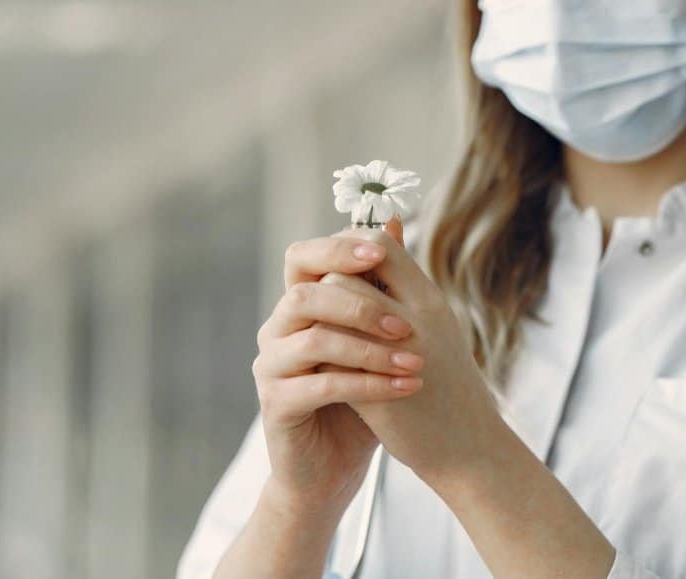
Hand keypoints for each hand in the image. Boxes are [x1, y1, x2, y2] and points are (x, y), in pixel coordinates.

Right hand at [252, 224, 426, 515]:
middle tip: (406, 322)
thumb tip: (396, 221)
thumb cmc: (362, 395)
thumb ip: (385, 282)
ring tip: (414, 361)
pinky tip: (405, 387)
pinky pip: (321, 385)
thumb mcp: (381, 335)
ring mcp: (271, 367)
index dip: (339, 249)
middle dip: (358, 302)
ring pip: (313, 341)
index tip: (383, 252)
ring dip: (369, 349)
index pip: (304, 258)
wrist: (336, 464)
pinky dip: (368, 384)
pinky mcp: (276, 404)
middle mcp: (278, 330)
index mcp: (300, 305)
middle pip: (304, 295)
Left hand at [329, 222, 503, 486]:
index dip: (350, 249)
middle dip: (326, 285)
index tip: (340, 272)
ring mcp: (397, 354)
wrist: (469, 448)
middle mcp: (418, 318)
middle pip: (349, 270)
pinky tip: (318, 365)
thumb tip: (388, 226)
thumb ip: (406, 283)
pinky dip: (318, 356)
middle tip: (323, 305)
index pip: (379, 244)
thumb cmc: (449, 384)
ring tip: (322, 333)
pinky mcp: (376, 393)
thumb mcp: (435, 324)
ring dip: (319, 319)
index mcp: (430, 299)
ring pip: (334, 311)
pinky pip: (329, 358)